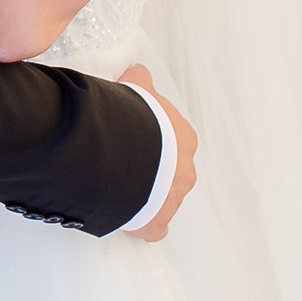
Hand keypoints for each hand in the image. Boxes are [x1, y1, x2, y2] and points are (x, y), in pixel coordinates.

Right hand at [117, 64, 197, 241]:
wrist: (121, 153)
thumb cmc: (129, 118)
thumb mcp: (136, 90)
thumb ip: (139, 82)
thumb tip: (138, 71)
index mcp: (182, 138)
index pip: (172, 139)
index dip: (150, 137)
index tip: (131, 135)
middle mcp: (184, 170)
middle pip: (170, 170)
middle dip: (151, 168)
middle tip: (122, 160)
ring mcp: (172, 199)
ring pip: (162, 198)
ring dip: (145, 194)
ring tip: (117, 185)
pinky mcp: (155, 223)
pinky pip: (153, 228)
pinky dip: (142, 226)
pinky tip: (127, 219)